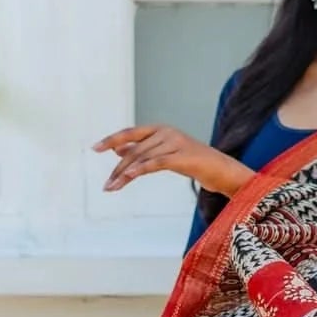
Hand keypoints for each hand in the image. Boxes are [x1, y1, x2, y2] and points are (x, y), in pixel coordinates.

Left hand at [92, 124, 252, 195]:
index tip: (95, 148)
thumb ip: (142, 150)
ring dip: (124, 174)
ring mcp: (176, 142)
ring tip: (112, 188)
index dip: (112, 139)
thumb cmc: (193, 162)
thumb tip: (117, 149)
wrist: (222, 170)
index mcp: (160, 129)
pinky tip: (127, 178)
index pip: (130, 132)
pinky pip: (156, 163)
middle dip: (118, 168)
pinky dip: (139, 170)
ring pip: (142, 157)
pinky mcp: (183, 156)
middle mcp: (166, 132)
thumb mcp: (164, 154)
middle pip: (134, 149)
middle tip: (106, 186)